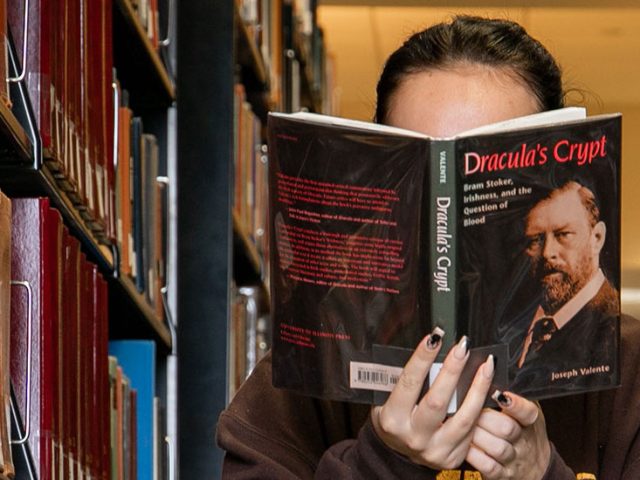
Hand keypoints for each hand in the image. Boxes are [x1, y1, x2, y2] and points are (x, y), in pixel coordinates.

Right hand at [371, 330, 495, 469]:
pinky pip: (471, 430)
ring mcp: (434, 451)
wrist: (398, 452)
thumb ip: (407, 380)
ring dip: (479, 388)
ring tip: (487, 365)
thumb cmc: (395, 418)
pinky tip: (486, 389)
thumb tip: (429, 350)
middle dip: (453, 370)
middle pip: (438, 401)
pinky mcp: (451, 459)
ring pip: (464, 418)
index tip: (435, 337)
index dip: (422, 358)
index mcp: (392, 419)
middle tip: (463, 346)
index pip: (409, 383)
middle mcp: (413, 437)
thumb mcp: (388, 399)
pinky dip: (480, 408)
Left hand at [466, 392, 550, 479]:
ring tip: (461, 424)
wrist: (534, 466)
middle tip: (467, 408)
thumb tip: (488, 365)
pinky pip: (487, 466)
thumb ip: (511, 391)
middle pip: (507, 428)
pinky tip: (463, 444)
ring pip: (496, 447)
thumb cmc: (521, 429)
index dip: (515, 404)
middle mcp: (524, 439)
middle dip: (484, 418)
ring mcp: (514, 458)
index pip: (527, 411)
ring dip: (476, 435)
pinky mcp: (502, 474)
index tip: (501, 394)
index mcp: (530, 419)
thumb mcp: (524, 409)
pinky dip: (473, 456)